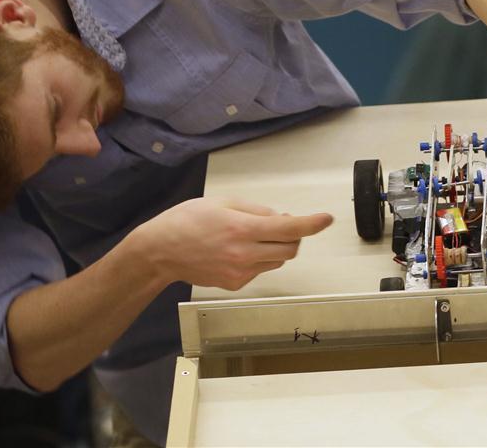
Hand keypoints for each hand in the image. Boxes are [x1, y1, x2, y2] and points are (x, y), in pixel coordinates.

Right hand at [133, 197, 332, 290]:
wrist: (160, 251)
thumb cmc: (187, 221)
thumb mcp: (223, 203)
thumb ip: (256, 210)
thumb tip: (280, 218)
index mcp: (242, 228)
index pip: (289, 229)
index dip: (312, 224)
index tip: (325, 219)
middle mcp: (244, 254)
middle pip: (290, 250)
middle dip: (293, 237)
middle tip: (281, 224)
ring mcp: (240, 272)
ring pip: (276, 261)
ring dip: (276, 248)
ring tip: (252, 236)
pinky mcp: (235, 284)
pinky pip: (260, 270)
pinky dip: (259, 259)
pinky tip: (237, 250)